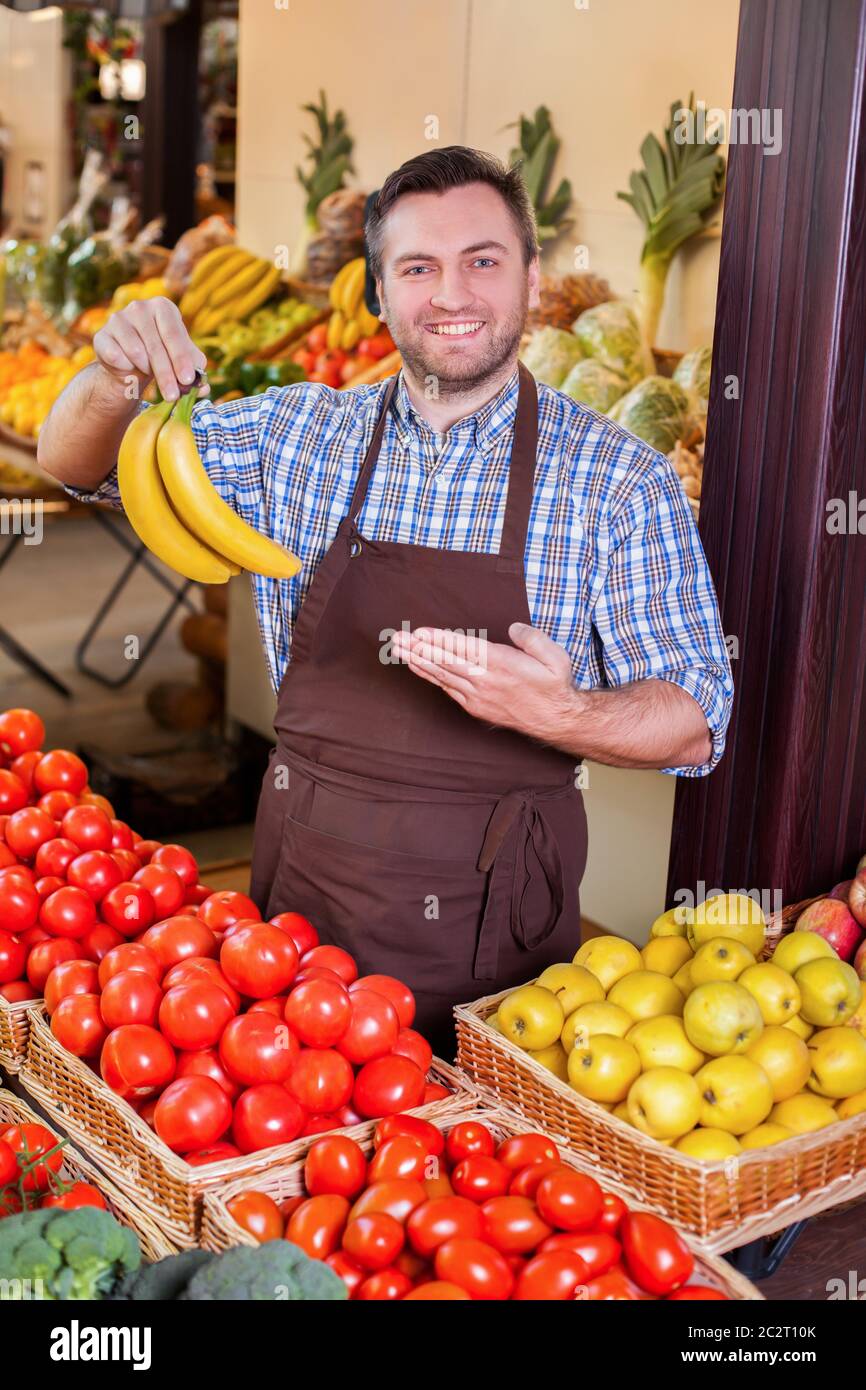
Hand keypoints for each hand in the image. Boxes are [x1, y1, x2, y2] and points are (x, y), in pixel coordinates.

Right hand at [92, 297, 207, 402]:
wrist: (130, 362)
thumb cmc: (162, 357)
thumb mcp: (182, 361)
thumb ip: (195, 371)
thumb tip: (204, 388)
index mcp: (163, 307)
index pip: (174, 335)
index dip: (181, 359)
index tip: (187, 380)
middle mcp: (140, 307)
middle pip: (156, 346)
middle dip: (166, 375)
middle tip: (172, 396)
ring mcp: (118, 318)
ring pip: (136, 352)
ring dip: (145, 369)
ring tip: (147, 371)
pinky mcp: (102, 335)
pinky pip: (116, 356)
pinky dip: (125, 368)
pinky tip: (128, 367)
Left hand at [391, 622, 576, 738]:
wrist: (555, 720)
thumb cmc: (554, 685)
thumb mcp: (555, 657)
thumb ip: (532, 639)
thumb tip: (513, 628)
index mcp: (501, 665)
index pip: (464, 649)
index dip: (439, 640)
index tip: (419, 632)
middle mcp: (485, 681)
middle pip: (445, 662)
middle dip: (419, 649)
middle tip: (396, 638)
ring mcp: (477, 696)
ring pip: (442, 675)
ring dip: (418, 661)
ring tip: (397, 649)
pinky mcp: (475, 707)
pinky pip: (447, 688)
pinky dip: (430, 677)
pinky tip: (417, 667)